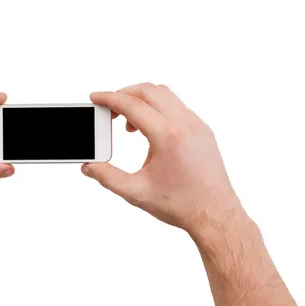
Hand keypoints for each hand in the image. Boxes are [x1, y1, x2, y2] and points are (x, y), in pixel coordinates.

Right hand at [82, 83, 245, 234]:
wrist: (215, 214)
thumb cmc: (182, 205)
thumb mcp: (136, 192)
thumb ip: (107, 177)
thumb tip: (89, 167)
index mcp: (167, 136)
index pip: (132, 105)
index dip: (109, 99)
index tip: (95, 98)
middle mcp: (185, 124)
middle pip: (148, 91)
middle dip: (123, 94)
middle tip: (108, 110)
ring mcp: (197, 125)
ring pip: (164, 95)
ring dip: (142, 101)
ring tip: (129, 124)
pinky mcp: (203, 130)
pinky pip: (177, 106)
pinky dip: (157, 109)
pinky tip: (149, 131)